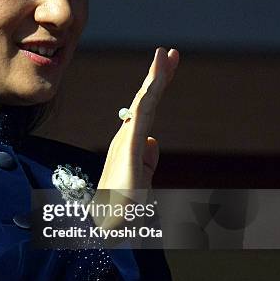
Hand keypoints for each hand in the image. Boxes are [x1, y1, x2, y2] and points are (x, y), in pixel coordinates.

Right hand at [91, 47, 178, 228]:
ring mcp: (128, 141)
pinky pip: (141, 116)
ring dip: (156, 77)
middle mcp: (127, 137)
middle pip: (147, 100)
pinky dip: (150, 94)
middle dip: (159, 75)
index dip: (157, 87)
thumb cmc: (123, 206)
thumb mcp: (142, 179)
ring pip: (145, 102)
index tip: (168, 67)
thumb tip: (153, 141)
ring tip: (165, 55)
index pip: (148, 110)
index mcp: (131, 143)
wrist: (108, 228)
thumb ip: (147, 160)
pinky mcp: (130, 148)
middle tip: (171, 52)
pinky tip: (157, 78)